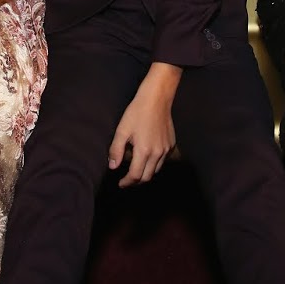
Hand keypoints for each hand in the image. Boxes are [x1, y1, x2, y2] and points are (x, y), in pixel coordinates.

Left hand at [108, 69, 178, 186]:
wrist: (156, 99)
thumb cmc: (137, 112)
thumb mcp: (122, 130)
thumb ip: (116, 150)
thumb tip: (113, 167)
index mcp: (144, 151)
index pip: (135, 176)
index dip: (126, 182)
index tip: (120, 183)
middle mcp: (157, 153)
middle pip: (147, 177)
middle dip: (136, 181)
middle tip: (127, 180)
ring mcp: (166, 149)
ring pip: (156, 170)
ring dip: (145, 174)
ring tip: (136, 171)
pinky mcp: (171, 144)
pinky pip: (163, 161)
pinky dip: (154, 165)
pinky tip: (147, 159)